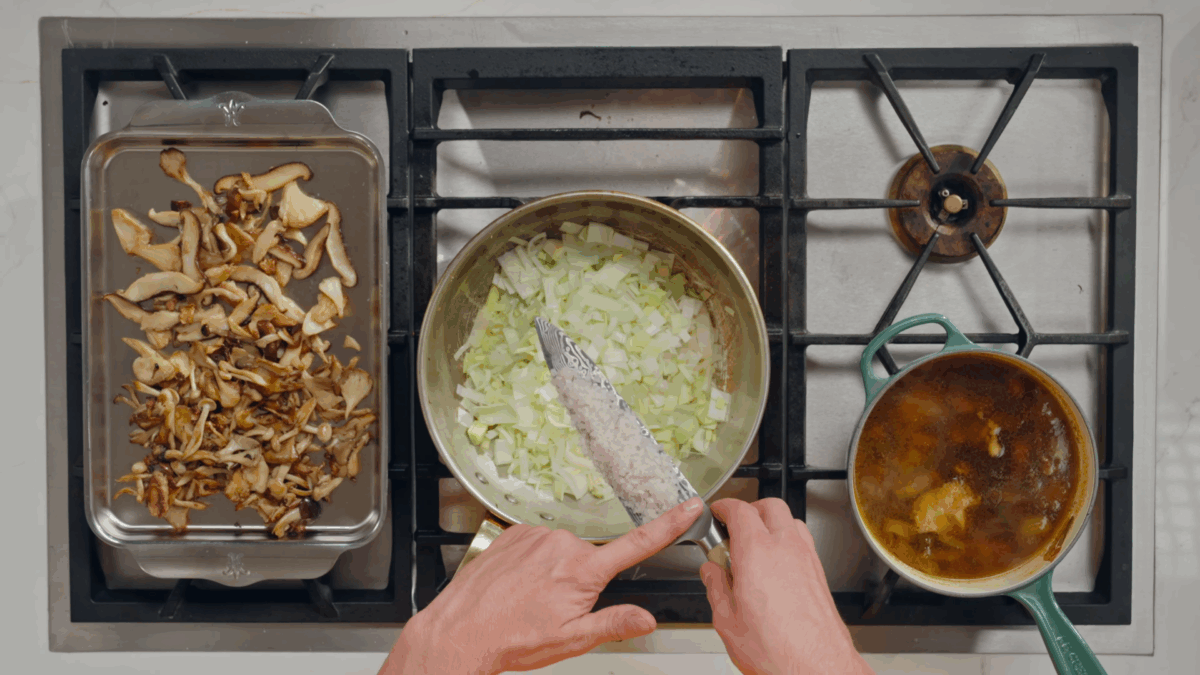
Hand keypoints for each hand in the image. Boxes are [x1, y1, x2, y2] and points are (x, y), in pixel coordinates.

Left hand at [381, 497, 703, 674]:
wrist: (461, 631)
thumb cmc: (513, 638)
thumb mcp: (572, 640)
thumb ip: (615, 623)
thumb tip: (647, 618)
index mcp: (583, 570)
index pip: (639, 544)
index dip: (669, 524)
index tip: (690, 505)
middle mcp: (561, 544)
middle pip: (589, 558)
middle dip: (579, 580)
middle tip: (554, 607)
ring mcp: (534, 535)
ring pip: (560, 551)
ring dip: (552, 571)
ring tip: (528, 598)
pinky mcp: (512, 532)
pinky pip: (535, 544)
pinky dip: (531, 562)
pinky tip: (516, 584)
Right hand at [700, 498, 873, 674]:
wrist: (817, 669)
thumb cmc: (779, 651)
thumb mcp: (727, 621)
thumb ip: (716, 588)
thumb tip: (711, 572)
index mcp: (757, 553)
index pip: (739, 510)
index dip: (723, 507)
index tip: (716, 513)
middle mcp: (786, 549)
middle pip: (770, 506)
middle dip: (750, 509)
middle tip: (734, 527)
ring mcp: (807, 559)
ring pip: (790, 521)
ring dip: (771, 524)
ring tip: (754, 545)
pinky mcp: (819, 574)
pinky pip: (803, 542)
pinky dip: (787, 542)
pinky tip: (775, 565)